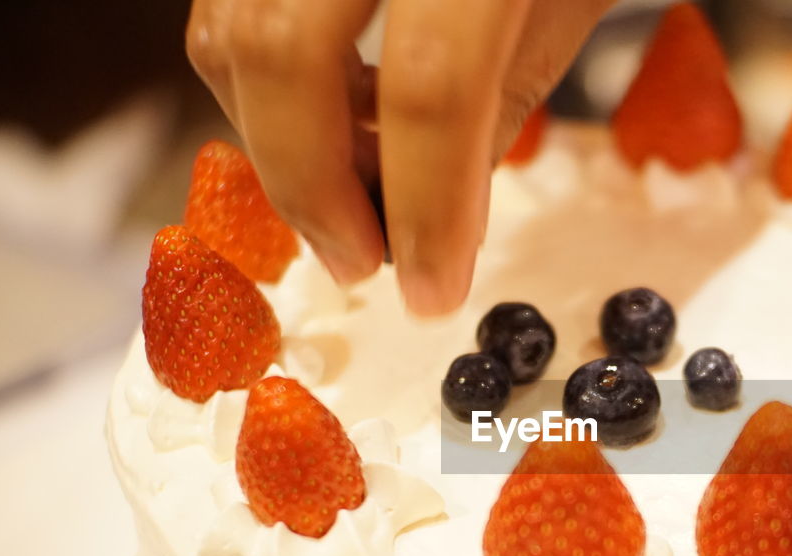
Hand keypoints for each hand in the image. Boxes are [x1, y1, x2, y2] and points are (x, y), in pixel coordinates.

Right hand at [187, 0, 615, 313]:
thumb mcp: (564, 5)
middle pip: (285, 53)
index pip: (434, 84)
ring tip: (351, 201)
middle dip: (313, 189)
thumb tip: (427, 224)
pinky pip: (227, 9)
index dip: (427, 208)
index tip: (431, 290)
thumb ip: (492, 108)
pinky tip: (330, 127)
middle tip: (361, 263)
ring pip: (230, 32)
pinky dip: (266, 88)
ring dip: (279, 145)